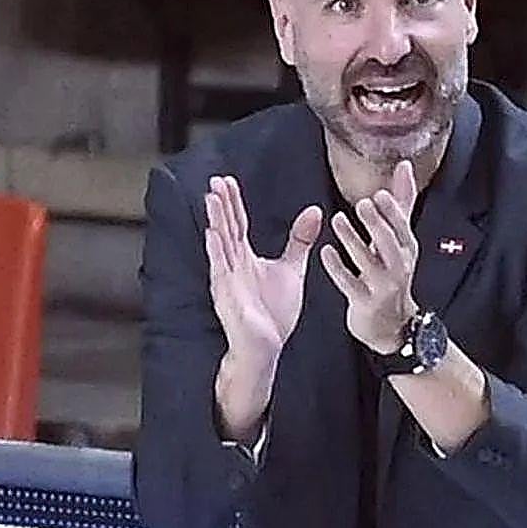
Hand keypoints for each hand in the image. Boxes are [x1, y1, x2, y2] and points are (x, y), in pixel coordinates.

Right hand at [205, 176, 322, 366]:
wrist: (266, 347)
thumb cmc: (274, 311)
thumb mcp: (291, 269)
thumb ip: (299, 240)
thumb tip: (314, 211)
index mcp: (245, 257)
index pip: (238, 223)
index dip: (233, 202)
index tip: (227, 180)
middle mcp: (233, 264)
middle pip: (227, 228)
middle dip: (221, 204)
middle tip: (216, 180)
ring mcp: (228, 279)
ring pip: (221, 244)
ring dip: (216, 221)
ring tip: (211, 199)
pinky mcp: (228, 296)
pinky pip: (221, 270)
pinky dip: (216, 252)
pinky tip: (213, 235)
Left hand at [320, 160, 420, 353]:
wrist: (391, 325)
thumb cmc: (391, 273)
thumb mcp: (399, 239)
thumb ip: (401, 202)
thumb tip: (404, 165)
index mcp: (407, 247)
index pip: (403, 226)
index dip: (392, 211)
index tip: (379, 193)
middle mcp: (399, 266)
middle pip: (390, 242)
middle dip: (377, 223)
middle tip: (362, 204)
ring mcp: (382, 286)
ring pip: (368, 261)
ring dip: (353, 239)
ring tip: (338, 219)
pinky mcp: (365, 302)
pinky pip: (350, 284)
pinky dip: (338, 267)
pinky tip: (325, 252)